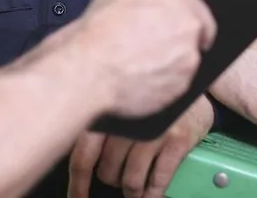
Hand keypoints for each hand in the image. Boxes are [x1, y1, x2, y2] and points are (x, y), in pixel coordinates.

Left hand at [68, 96, 213, 197]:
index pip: (82, 157)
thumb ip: (95, 117)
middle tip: (115, 176)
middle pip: (106, 171)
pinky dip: (153, 193)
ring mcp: (153, 131)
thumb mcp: (115, 94)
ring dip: (131, 190)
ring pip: (131, 180)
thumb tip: (70, 141)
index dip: (77, 184)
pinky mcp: (177, 140)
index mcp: (104, 111)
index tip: (77, 197)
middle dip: (110, 179)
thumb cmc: (144, 87)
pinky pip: (159, 180)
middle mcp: (126, 121)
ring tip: (133, 188)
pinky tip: (150, 193)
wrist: (186, 72)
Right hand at [73, 0, 216, 117]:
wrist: (88, 71)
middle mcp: (187, 24)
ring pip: (186, 60)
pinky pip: (178, 84)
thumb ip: (140, 2)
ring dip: (171, 64)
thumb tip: (144, 9)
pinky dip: (164, 84)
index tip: (181, 31)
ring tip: (140, 66)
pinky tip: (140, 80)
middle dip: (179, 42)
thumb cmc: (94, 35)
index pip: (197, 8)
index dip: (186, 22)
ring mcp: (189, 56)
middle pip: (195, 34)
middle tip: (155, 50)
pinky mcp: (185, 84)